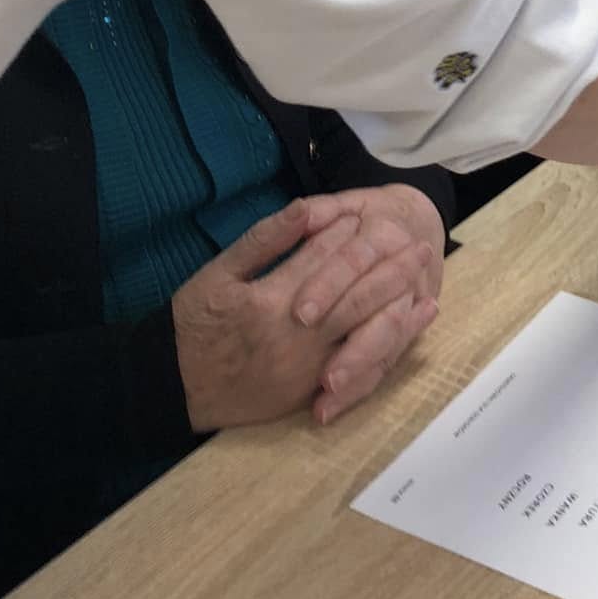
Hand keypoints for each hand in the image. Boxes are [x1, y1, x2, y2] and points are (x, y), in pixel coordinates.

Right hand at [173, 196, 440, 432]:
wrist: (171, 389)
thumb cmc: (191, 326)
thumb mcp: (216, 274)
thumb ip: (263, 242)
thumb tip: (305, 208)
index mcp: (271, 301)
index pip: (323, 260)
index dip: (349, 236)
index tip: (370, 215)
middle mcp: (296, 336)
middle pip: (355, 295)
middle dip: (390, 268)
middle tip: (420, 245)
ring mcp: (305, 367)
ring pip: (363, 330)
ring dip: (398, 305)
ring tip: (426, 282)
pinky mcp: (308, 390)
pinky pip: (356, 367)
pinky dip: (385, 346)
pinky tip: (406, 329)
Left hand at [294, 185, 446, 422]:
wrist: (418, 223)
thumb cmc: (369, 216)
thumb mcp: (346, 203)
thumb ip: (320, 211)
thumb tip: (298, 214)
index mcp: (384, 235)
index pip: (356, 261)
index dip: (330, 286)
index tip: (301, 313)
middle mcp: (404, 272)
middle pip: (383, 312)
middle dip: (355, 347)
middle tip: (324, 376)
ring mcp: (410, 304)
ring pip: (390, 342)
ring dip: (361, 373)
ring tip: (328, 398)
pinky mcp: (405, 330)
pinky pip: (387, 362)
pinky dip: (361, 387)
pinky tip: (330, 409)